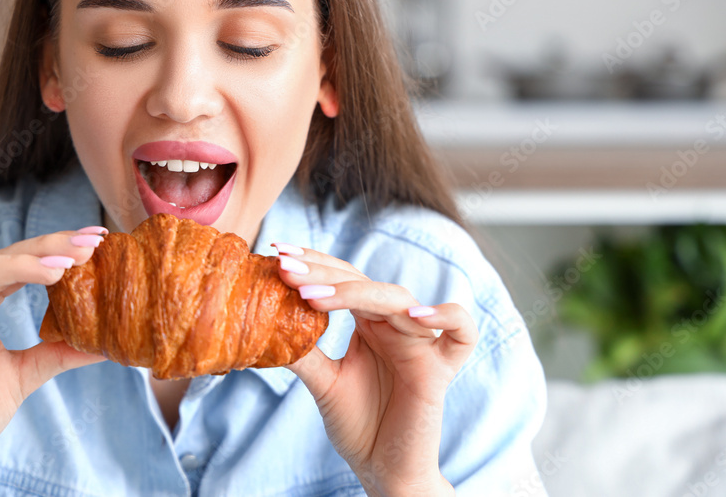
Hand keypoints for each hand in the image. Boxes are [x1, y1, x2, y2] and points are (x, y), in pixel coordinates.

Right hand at [0, 227, 109, 495]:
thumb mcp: (26, 374)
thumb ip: (58, 354)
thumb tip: (105, 344)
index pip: (24, 265)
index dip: (57, 249)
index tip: (98, 240)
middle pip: (4, 259)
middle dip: (48, 247)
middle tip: (89, 243)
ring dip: (15, 266)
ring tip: (56, 268)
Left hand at [272, 243, 478, 496]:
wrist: (385, 473)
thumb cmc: (359, 426)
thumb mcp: (324, 382)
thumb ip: (303, 352)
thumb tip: (263, 322)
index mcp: (370, 323)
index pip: (345, 280)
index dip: (315, 264)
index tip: (278, 254)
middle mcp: (396, 325)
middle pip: (366, 282)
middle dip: (324, 272)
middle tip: (286, 268)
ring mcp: (421, 343)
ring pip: (399, 299)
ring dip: (355, 292)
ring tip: (312, 295)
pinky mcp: (441, 369)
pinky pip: (462, 332)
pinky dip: (446, 316)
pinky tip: (413, 314)